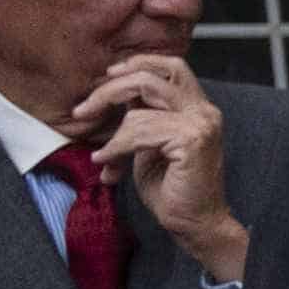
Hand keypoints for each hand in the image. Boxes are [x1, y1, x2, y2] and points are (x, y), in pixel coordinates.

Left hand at [83, 54, 244, 282]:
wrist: (195, 224)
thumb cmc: (172, 188)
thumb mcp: (150, 144)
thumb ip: (142, 117)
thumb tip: (110, 97)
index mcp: (198, 107)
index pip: (169, 67)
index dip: (136, 65)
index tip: (105, 78)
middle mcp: (204, 110)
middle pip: (152, 75)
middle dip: (111, 88)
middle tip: (84, 110)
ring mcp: (201, 123)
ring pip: (141, 103)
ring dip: (112, 130)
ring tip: (103, 155)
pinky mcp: (192, 139)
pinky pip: (140, 130)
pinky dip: (117, 147)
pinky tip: (109, 163)